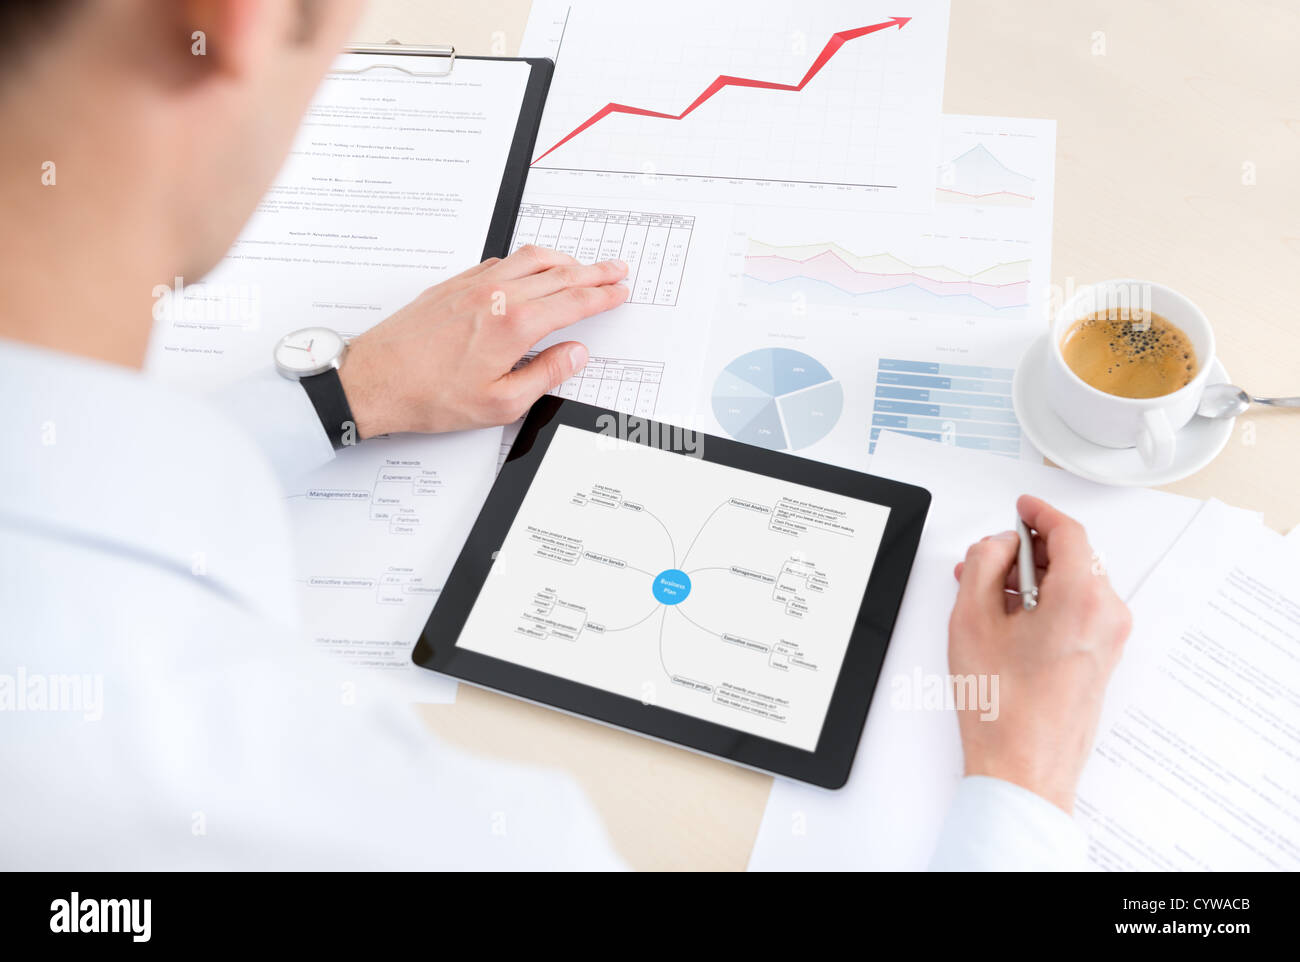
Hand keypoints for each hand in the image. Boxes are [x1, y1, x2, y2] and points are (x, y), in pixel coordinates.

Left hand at [338, 245, 628, 437]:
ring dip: (563, 259)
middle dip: (593, 271)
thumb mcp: (500, 403)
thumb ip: (546, 375)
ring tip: (582, 265)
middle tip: (616, 269)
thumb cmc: (429, 395)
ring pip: (531, 259)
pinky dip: (527, 260)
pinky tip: (531, 269)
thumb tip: (574, 355)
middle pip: (559, 274)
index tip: (620, 291)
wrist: (375, 379)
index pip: (573, 302)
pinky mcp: (454, 284)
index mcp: (514, 325)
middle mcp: (497, 295)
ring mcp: (474, 284)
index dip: (603, 295)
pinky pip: (501, 261)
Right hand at [947, 495, 1131, 812]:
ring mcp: (1108, 640)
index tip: (1022, 506)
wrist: (1024, 769)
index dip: (1039, 512)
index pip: (1068, 532)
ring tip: (985, 594)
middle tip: (987, 557)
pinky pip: (1076, 612)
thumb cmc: (1003, 709)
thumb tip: (996, 547)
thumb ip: (982, 565)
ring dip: (1032, 579)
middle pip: (1072, 558)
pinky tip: (1006, 618)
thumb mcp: (972, 620)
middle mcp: (1106, 615)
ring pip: (1072, 585)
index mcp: (1082, 598)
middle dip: (1028, 550)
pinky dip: (1044, 602)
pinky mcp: (1101, 659)